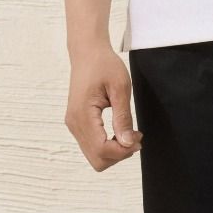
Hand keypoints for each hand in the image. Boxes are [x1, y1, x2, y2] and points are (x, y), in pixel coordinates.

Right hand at [65, 44, 143, 169]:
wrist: (87, 53)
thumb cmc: (104, 65)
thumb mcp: (120, 88)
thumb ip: (123, 117)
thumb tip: (127, 143)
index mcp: (83, 114)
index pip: (102, 150)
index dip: (123, 151)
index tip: (138, 137)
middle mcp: (74, 123)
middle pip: (97, 160)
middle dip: (119, 154)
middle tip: (135, 136)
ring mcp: (74, 125)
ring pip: (95, 156)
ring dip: (115, 151)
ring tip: (129, 132)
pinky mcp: (77, 123)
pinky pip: (92, 146)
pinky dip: (108, 145)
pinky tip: (119, 130)